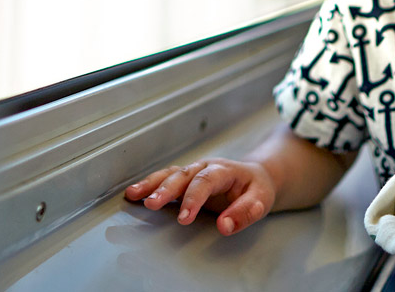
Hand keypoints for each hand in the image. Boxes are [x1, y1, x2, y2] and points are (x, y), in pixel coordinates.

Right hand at [124, 158, 275, 235]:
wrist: (255, 176)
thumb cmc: (256, 189)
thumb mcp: (261, 200)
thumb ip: (245, 213)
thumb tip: (225, 226)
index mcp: (224, 170)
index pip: (206, 181)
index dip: (193, 199)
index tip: (184, 218)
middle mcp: (205, 167)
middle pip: (182, 175)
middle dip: (165, 190)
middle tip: (151, 204)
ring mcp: (193, 172)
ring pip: (170, 175)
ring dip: (151, 185)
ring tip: (133, 195)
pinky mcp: (185, 180)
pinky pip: (165, 179)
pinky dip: (149, 185)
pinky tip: (134, 194)